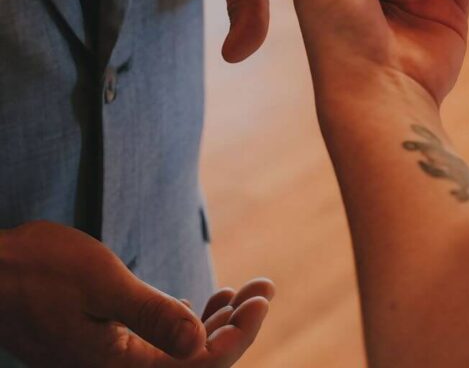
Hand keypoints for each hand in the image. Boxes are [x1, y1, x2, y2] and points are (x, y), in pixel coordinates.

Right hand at [0, 222, 272, 367]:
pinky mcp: (105, 348)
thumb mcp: (104, 285)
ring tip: (241, 294)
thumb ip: (153, 316)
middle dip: (237, 329)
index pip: (201, 366)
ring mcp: (111, 362)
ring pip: (180, 357)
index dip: (241, 335)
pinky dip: (188, 326)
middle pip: (196, 365)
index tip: (263, 296)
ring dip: (216, 327)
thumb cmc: (42, 272)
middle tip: (264, 288)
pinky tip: (205, 305)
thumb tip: (201, 344)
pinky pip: (160, 349)